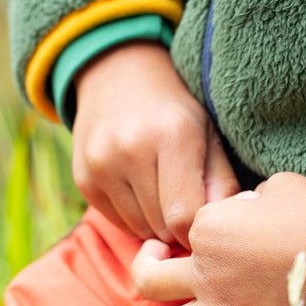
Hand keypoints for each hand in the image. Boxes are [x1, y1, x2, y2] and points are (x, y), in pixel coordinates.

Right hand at [72, 41, 239, 247]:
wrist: (118, 75)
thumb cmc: (174, 110)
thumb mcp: (207, 133)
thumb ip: (221, 182)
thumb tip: (221, 227)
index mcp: (172, 135)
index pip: (184, 217)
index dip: (198, 228)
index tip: (205, 221)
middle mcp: (130, 150)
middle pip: (161, 227)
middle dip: (178, 226)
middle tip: (186, 203)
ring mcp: (101, 165)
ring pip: (139, 229)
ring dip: (155, 223)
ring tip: (162, 192)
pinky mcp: (83, 178)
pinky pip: (117, 222)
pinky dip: (133, 217)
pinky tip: (139, 188)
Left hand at [132, 172, 305, 305]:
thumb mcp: (276, 188)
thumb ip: (244, 201)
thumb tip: (239, 213)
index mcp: (209, 228)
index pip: (179, 234)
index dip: (188, 234)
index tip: (204, 236)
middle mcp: (206, 273)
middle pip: (147, 284)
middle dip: (144, 275)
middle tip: (156, 272)